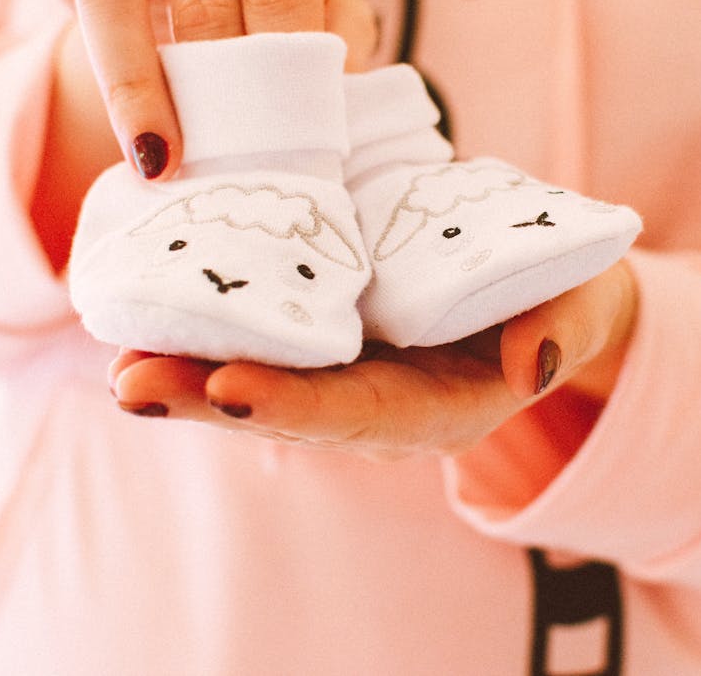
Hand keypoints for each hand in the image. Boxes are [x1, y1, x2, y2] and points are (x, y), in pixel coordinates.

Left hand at [108, 261, 639, 460]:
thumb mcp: (582, 303)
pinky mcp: (325, 332)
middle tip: (132, 383)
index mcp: (440, 405)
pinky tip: (142, 315)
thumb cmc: (565, 291)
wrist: (540, 284)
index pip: (363, 415)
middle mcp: (380, 401)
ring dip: (186, 374)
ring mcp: (347, 369)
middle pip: (288, 410)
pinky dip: (201, 332)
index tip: (232, 392)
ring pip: (258, 380)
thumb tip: (529, 361)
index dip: (298, 408)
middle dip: (207, 401)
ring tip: (118, 363)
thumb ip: (563, 328)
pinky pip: (258, 339)